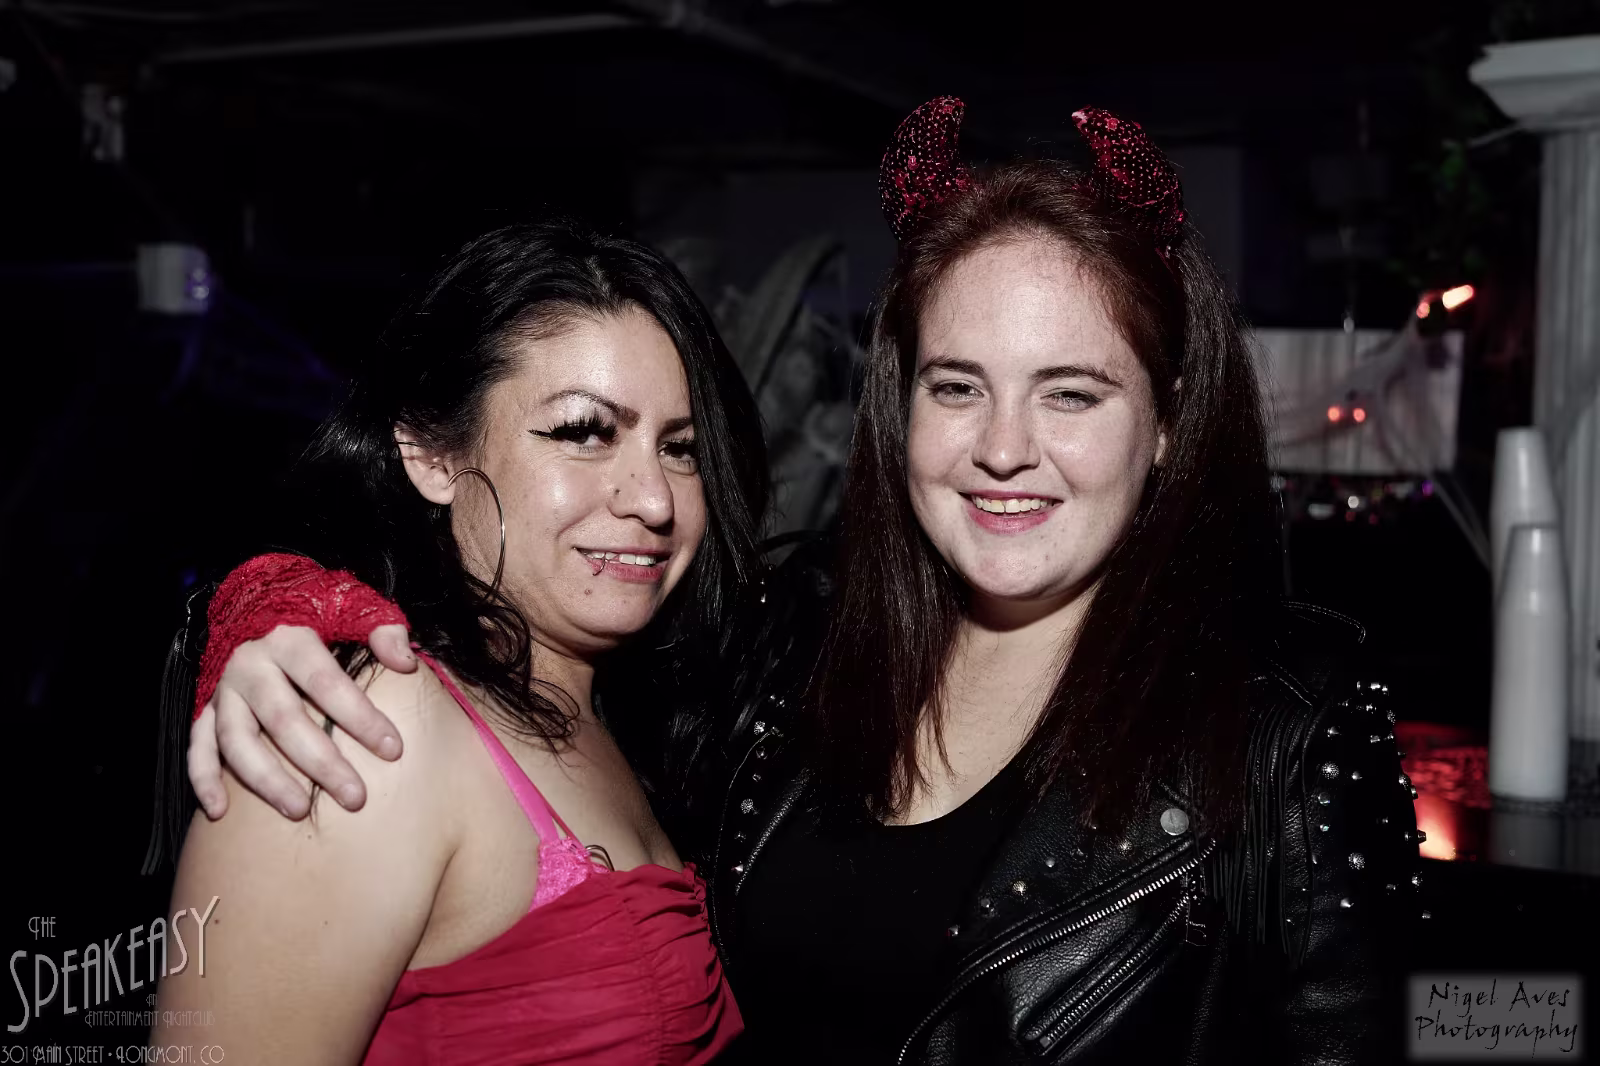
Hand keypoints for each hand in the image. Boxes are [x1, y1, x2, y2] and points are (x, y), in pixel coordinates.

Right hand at [188, 623, 415, 819]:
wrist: (251, 592)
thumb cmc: (311, 605)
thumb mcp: (350, 602)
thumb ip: (380, 627)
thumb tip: (405, 662)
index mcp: (288, 637)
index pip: (327, 683)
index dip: (360, 717)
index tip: (393, 749)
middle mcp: (250, 665)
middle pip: (284, 720)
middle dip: (321, 762)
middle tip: (355, 796)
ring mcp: (223, 688)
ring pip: (238, 741)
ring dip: (266, 780)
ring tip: (298, 810)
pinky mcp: (205, 705)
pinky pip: (197, 745)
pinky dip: (203, 778)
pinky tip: (219, 812)